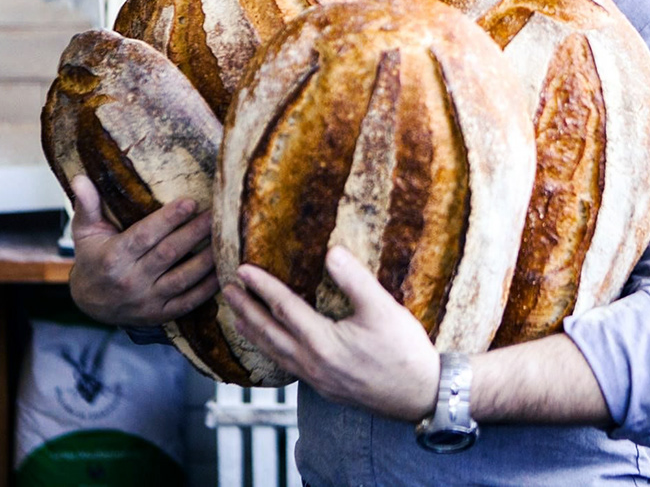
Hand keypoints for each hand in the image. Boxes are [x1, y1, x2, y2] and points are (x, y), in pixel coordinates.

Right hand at [66, 173, 217, 326]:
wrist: (89, 303)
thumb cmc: (93, 258)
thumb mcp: (84, 231)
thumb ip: (86, 205)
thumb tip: (80, 178)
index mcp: (113, 257)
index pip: (145, 236)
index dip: (169, 219)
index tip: (191, 202)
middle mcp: (131, 280)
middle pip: (169, 253)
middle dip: (196, 232)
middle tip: (217, 214)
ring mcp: (147, 300)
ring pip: (183, 278)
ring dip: (207, 259)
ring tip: (226, 238)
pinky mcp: (160, 314)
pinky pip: (189, 301)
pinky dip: (208, 288)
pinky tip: (223, 270)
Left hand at [223, 245, 439, 422]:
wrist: (422, 397)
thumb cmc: (405, 352)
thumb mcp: (384, 309)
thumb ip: (355, 279)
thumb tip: (331, 251)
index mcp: (322, 343)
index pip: (283, 308)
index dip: (262, 287)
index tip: (242, 269)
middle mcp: (312, 364)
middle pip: (268, 333)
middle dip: (246, 310)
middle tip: (226, 291)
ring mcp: (317, 380)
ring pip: (274, 354)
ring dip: (253, 334)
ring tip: (236, 318)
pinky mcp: (325, 388)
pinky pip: (287, 367)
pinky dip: (271, 352)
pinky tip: (273, 347)